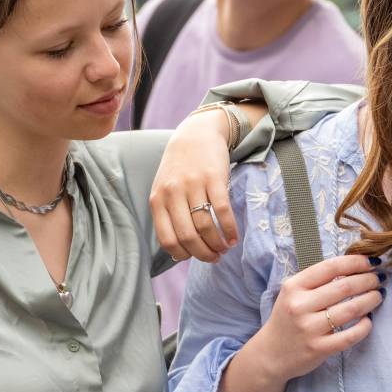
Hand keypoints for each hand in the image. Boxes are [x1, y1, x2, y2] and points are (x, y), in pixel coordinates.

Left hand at [150, 108, 240, 261]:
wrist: (196, 134)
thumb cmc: (179, 168)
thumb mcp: (164, 190)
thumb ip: (167, 217)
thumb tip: (178, 254)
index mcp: (157, 200)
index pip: (167, 239)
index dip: (184, 255)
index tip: (196, 257)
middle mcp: (173, 193)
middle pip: (188, 236)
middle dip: (204, 254)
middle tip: (215, 257)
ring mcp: (193, 185)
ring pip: (205, 226)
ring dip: (218, 244)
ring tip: (225, 248)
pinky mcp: (213, 178)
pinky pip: (222, 211)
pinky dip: (230, 229)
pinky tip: (234, 237)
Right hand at [241, 254, 382, 380]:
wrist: (271, 354)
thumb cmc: (288, 318)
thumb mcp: (293, 293)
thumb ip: (317, 280)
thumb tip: (354, 266)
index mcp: (294, 286)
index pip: (330, 267)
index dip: (356, 262)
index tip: (372, 262)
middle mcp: (300, 305)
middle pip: (344, 287)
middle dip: (369, 280)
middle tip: (380, 279)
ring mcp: (309, 329)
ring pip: (351, 310)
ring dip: (371, 300)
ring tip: (379, 295)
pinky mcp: (318, 349)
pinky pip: (350, 336)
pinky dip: (365, 326)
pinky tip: (369, 320)